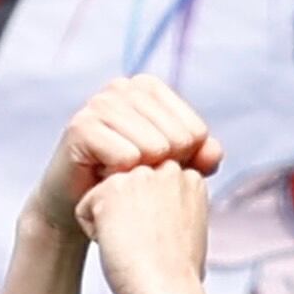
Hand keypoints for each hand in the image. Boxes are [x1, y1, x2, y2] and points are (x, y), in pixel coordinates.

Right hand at [58, 74, 217, 199]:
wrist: (79, 206)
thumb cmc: (128, 182)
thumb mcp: (171, 168)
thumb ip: (200, 157)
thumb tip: (213, 153)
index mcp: (149, 87)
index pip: (196, 131)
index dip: (184, 163)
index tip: (156, 169)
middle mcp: (123, 87)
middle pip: (178, 139)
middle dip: (162, 169)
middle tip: (136, 176)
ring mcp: (99, 102)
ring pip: (154, 148)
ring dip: (141, 176)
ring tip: (121, 177)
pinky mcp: (80, 126)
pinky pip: (126, 158)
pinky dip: (121, 179)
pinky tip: (104, 178)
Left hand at [76, 158, 216, 293]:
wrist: (168, 291)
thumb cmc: (179, 275)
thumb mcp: (191, 230)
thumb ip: (178, 209)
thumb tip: (164, 213)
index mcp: (189, 180)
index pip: (152, 189)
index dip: (152, 219)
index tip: (162, 240)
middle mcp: (166, 170)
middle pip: (128, 190)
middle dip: (130, 215)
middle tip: (147, 244)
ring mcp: (138, 176)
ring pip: (106, 197)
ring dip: (112, 223)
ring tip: (134, 245)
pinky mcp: (110, 189)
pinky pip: (86, 208)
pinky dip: (94, 232)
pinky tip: (118, 245)